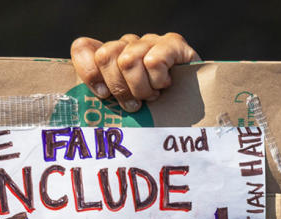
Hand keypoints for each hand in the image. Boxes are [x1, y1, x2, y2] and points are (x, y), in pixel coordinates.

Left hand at [71, 33, 199, 112]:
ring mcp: (150, 42)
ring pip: (128, 60)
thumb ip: (103, 104)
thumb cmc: (156, 116)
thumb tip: (81, 115)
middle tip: (134, 105)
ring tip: (153, 97)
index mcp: (112, 57)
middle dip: (119, 88)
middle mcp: (128, 45)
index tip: (102, 95)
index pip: (83, 47)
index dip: (88, 72)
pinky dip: (158, 80)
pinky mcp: (173, 44)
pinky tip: (167, 85)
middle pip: (105, 56)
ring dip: (141, 88)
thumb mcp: (123, 112)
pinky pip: (154, 60)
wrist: (198, 113)